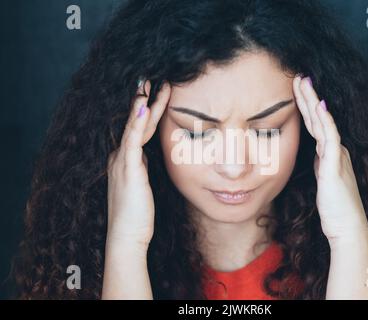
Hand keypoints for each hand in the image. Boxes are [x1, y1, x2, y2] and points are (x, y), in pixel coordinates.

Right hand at [106, 80, 170, 248]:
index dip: (148, 108)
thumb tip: (146, 155)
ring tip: (152, 81)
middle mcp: (120, 155)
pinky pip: (133, 139)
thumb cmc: (137, 214)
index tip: (159, 90)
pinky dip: (137, 121)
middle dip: (147, 98)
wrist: (127, 236)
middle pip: (137, 121)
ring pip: (135, 125)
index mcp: (125, 159)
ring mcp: (122, 160)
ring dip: (144, 102)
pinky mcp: (127, 169)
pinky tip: (144, 104)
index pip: (139, 127)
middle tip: (156, 77)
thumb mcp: (142, 185)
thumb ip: (142, 168)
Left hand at [292, 75, 367, 241]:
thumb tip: (315, 156)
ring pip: (323, 122)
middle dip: (307, 96)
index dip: (305, 106)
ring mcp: (337, 156)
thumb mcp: (323, 182)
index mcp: (329, 153)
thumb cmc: (335, 208)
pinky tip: (319, 106)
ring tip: (303, 81)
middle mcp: (335, 150)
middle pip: (318, 118)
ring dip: (312, 101)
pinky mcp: (335, 166)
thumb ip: (320, 166)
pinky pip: (330, 138)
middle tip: (298, 76)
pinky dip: (325, 121)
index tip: (295, 89)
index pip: (314, 124)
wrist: (347, 227)